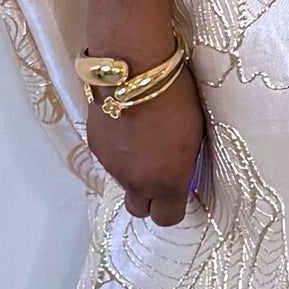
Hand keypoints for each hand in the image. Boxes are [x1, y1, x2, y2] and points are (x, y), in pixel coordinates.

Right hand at [85, 66, 205, 221]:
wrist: (133, 70)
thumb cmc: (174, 97)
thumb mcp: (193, 135)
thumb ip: (180, 164)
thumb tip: (175, 171)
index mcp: (167, 181)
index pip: (167, 218)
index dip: (171, 207)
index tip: (177, 191)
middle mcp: (137, 181)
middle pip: (138, 208)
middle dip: (147, 197)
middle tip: (156, 172)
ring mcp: (113, 166)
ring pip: (122, 181)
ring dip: (131, 169)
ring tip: (141, 138)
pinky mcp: (95, 147)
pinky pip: (109, 160)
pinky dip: (117, 150)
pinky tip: (125, 126)